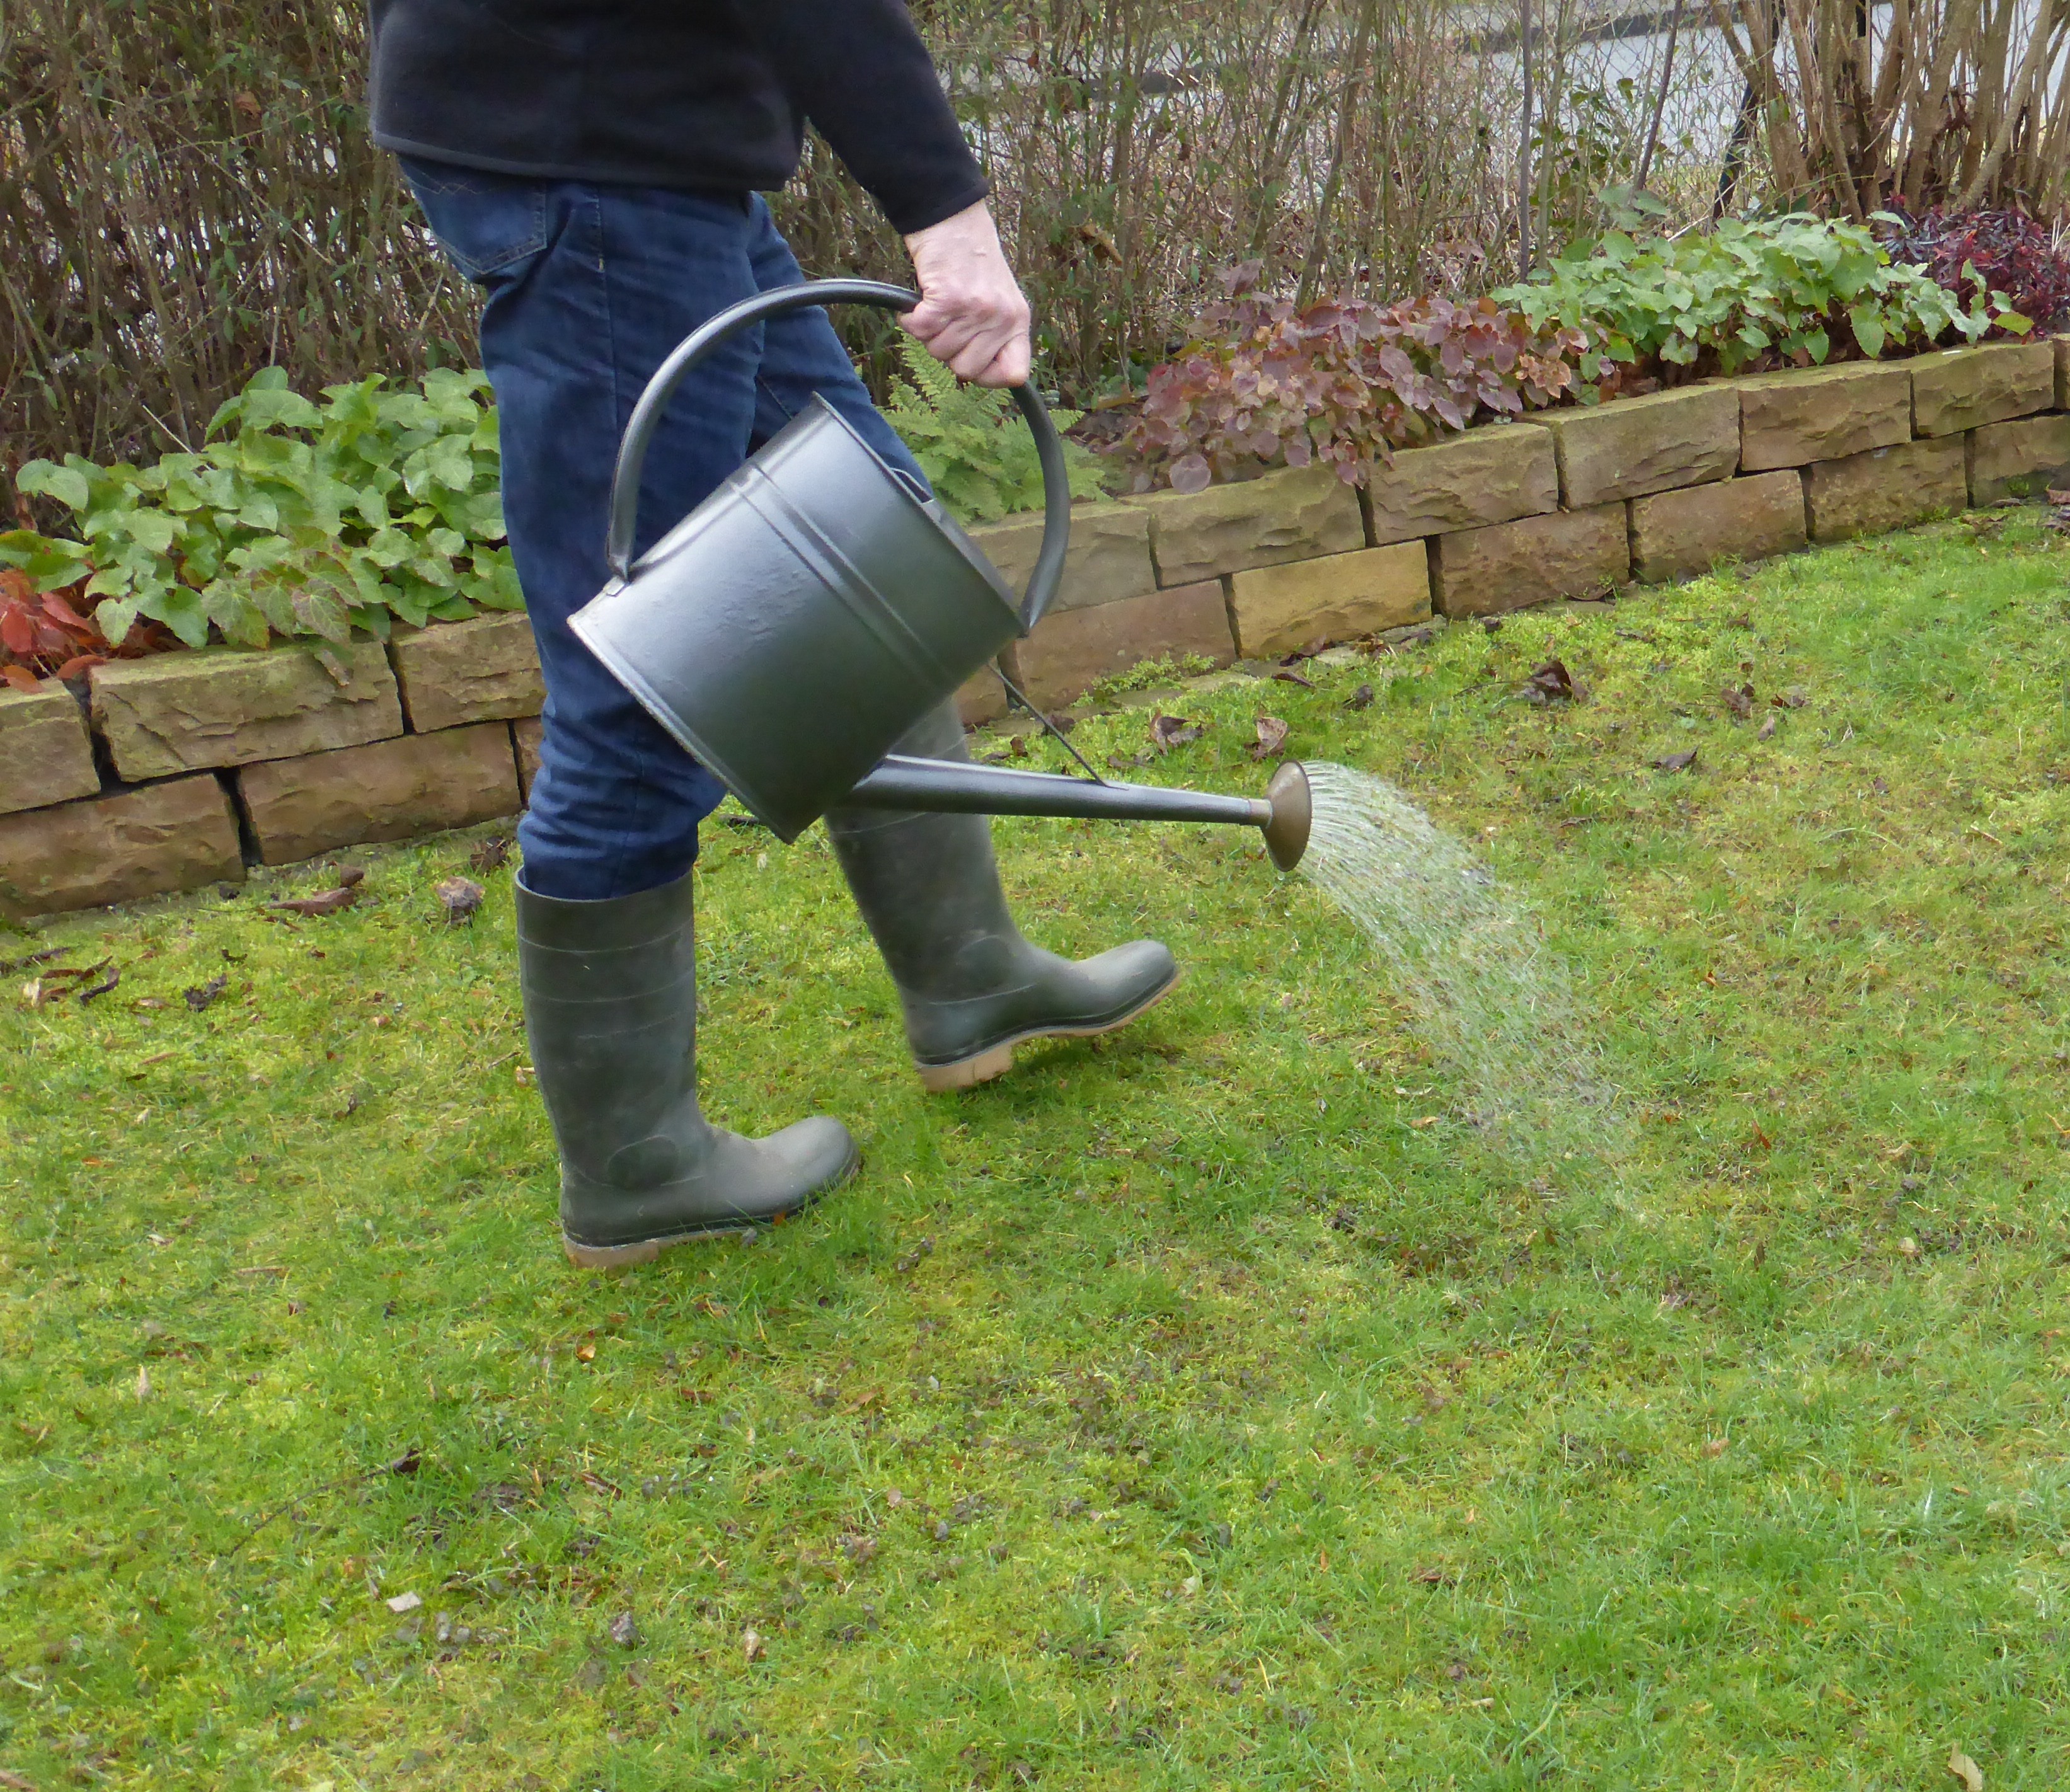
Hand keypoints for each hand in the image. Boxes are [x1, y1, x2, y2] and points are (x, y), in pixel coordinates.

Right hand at [901, 200, 1031, 387]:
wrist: (952, 219)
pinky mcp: (948, 299)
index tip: (971, 359)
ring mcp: (976, 309)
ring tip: (936, 305)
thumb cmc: (971, 261)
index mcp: (1018, 320)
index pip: (1015, 373)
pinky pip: (920, 331)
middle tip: (947, 323)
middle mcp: (1001, 317)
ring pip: (939, 352)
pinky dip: (910, 320)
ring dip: (928, 332)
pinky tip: (916, 304)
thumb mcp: (999, 299)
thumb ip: (995, 335)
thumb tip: (980, 374)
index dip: (989, 376)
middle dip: (949, 351)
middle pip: (966, 371)